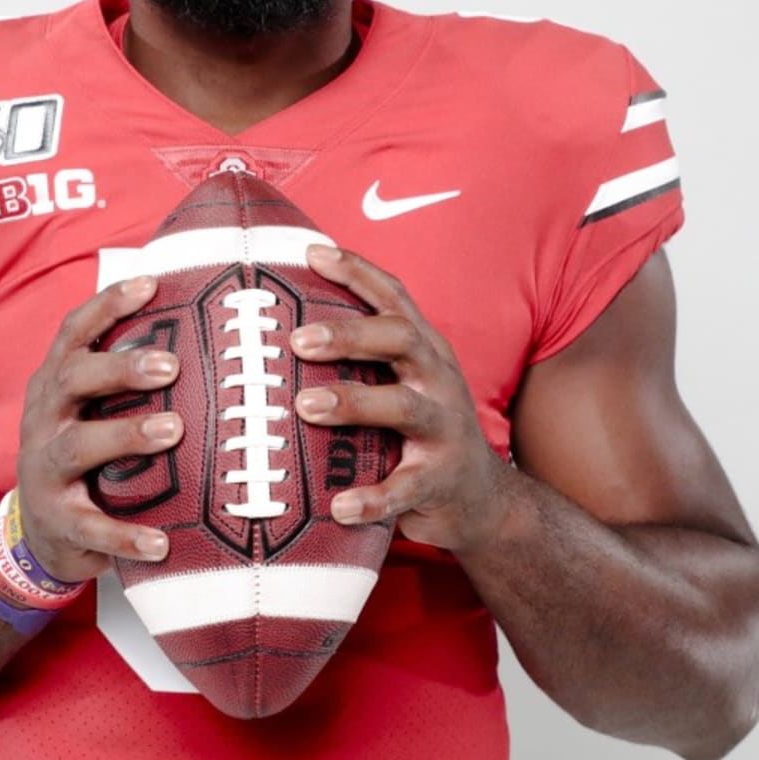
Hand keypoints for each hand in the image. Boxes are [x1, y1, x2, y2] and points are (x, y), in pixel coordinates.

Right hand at [15, 276, 182, 581]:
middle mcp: (43, 417)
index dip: (108, 304)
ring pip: (77, 446)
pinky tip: (163, 542)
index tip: (151, 284)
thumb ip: (126, 372)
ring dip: (125, 435)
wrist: (39, 532)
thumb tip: (199, 320)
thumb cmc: (85, 448)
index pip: (74, 332)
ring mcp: (44, 469)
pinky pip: (90, 527)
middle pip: (73, 379)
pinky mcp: (57, 520)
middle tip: (171, 364)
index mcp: (56, 382)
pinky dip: (126, 536)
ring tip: (172, 429)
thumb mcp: (91, 405)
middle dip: (120, 367)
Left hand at [291, 245, 505, 555]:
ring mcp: (445, 428)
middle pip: (401, 339)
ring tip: (305, 405)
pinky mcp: (441, 479)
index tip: (312, 253)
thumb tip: (277, 325)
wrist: (480, 499)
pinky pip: (406, 488)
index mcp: (424, 347)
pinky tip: (339, 506)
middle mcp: (438, 378)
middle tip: (297, 339)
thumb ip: (359, 356)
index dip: (356, 271)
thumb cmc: (417, 429)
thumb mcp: (400, 381)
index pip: (393, 297)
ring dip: (353, 402)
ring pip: (403, 407)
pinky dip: (373, 498)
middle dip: (350, 334)